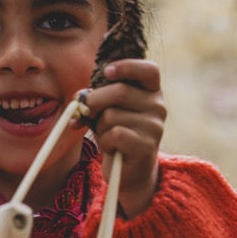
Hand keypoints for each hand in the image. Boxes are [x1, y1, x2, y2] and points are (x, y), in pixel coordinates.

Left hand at [84, 58, 165, 217]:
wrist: (129, 171)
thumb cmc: (117, 135)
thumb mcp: (107, 111)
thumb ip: (96, 99)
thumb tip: (78, 99)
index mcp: (152, 92)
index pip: (148, 70)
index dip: (127, 66)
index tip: (106, 72)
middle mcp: (158, 106)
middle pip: (119, 91)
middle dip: (95, 101)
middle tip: (86, 112)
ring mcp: (155, 126)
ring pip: (112, 115)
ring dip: (100, 128)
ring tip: (107, 137)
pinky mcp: (146, 145)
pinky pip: (115, 135)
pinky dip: (105, 142)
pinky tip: (111, 148)